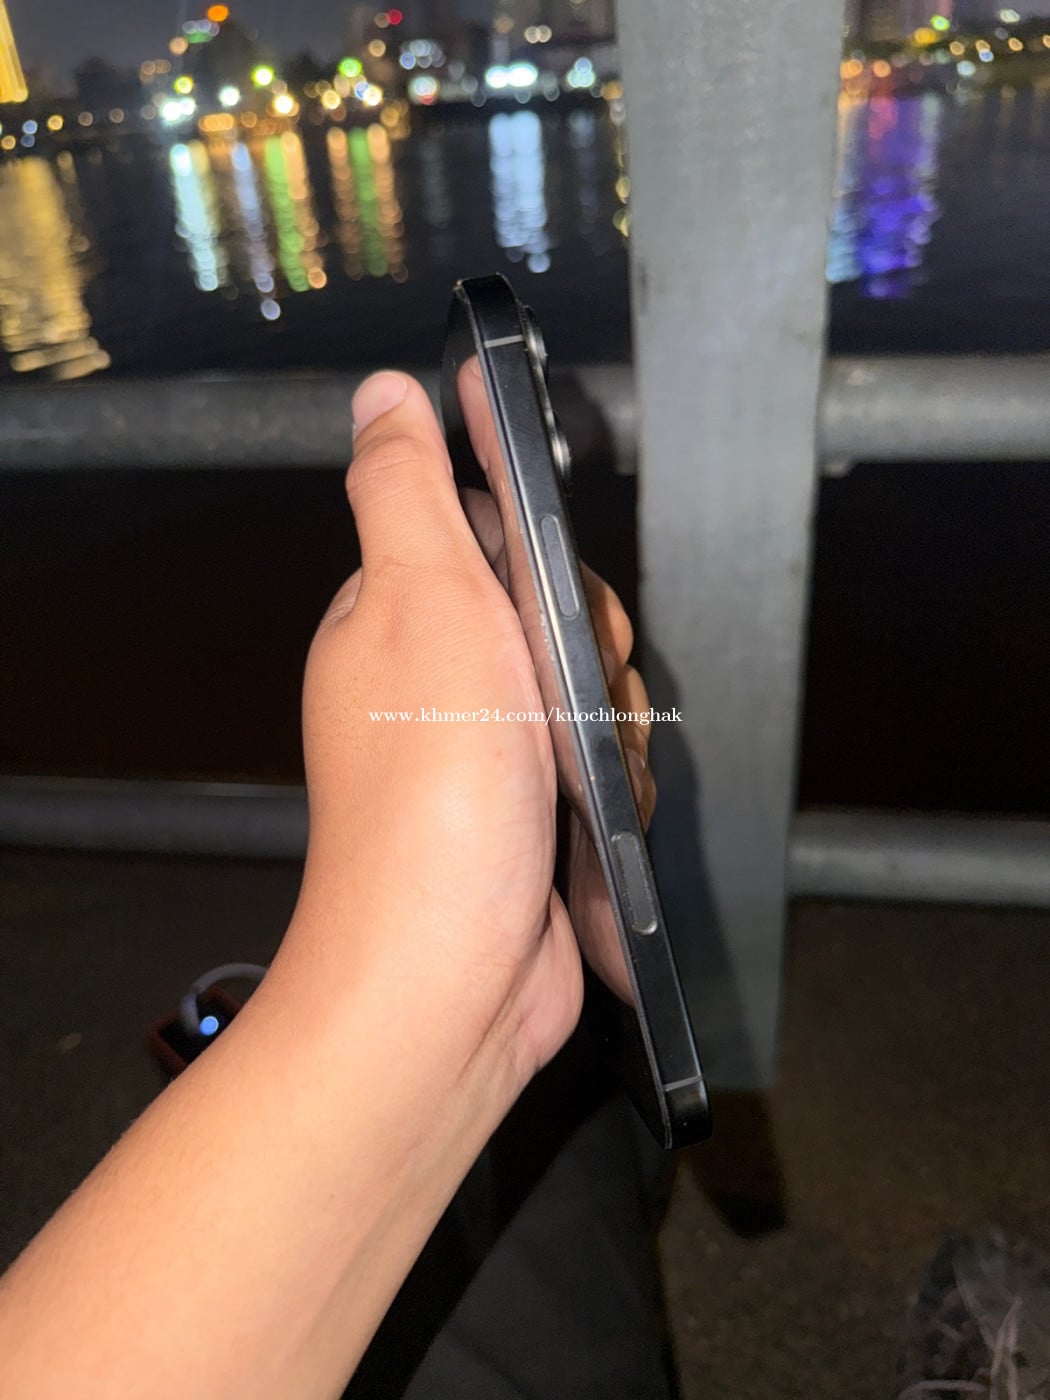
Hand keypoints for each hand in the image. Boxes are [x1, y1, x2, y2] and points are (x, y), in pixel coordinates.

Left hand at [280, 371, 654, 1099]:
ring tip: (577, 771)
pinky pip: (604, 760)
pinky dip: (615, 783)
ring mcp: (486, 749)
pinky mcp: (533, 810)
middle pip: (558, 611)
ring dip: (610, 724)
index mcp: (395, 614)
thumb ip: (406, 487)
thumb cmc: (434, 790)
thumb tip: (384, 393)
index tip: (553, 596)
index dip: (541, 554)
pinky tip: (593, 814)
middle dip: (591, 649)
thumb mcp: (421, 600)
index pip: (490, 533)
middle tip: (564, 695)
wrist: (453, 970)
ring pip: (593, 689)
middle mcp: (437, 678)